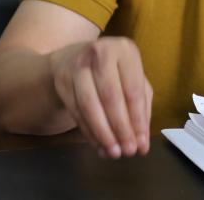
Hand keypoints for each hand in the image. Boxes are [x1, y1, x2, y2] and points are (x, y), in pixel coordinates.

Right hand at [50, 36, 153, 157]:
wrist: (75, 57)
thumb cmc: (113, 71)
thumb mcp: (133, 79)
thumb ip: (141, 108)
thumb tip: (141, 143)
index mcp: (125, 50)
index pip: (133, 89)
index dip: (137, 119)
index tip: (141, 144)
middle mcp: (100, 53)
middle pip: (110, 97)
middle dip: (120, 128)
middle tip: (128, 151)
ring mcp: (78, 65)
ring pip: (89, 105)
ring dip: (102, 133)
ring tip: (113, 153)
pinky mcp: (62, 80)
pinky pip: (75, 111)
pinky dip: (88, 132)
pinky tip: (98, 145)